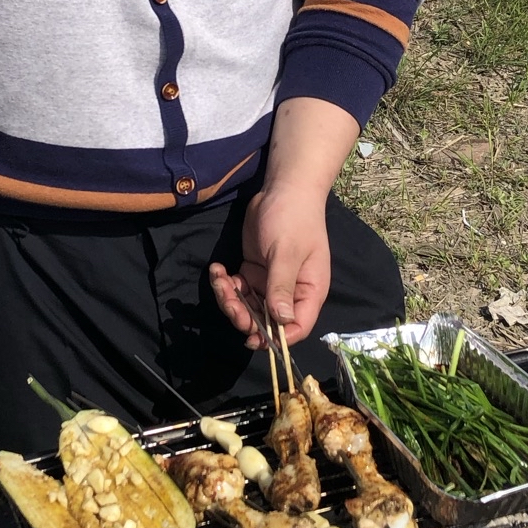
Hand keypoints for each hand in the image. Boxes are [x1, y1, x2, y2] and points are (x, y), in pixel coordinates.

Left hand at [209, 185, 331, 348]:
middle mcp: (291, 292)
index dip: (277, 338)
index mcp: (309, 291)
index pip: (297, 327)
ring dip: (230, 299)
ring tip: (220, 278)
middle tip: (228, 299)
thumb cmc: (293, 219)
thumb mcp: (286, 252)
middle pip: (267, 322)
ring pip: (248, 307)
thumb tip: (282, 321)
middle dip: (244, 316)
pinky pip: (237, 290)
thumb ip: (281, 286)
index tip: (252, 336)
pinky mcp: (254, 271)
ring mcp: (270, 282)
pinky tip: (218, 269)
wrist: (283, 188)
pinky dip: (225, 284)